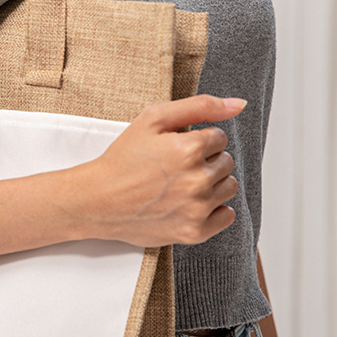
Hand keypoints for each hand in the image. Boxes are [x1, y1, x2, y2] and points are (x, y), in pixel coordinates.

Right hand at [68, 94, 245, 246]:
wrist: (98, 200)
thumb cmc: (123, 159)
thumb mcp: (153, 119)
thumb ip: (200, 106)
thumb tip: (239, 104)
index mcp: (190, 148)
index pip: (219, 138)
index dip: (197, 141)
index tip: (175, 149)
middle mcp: (197, 179)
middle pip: (226, 162)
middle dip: (205, 161)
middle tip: (174, 168)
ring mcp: (197, 208)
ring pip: (228, 187)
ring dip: (210, 184)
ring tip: (180, 185)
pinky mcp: (194, 231)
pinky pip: (227, 216)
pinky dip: (213, 210)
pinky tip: (188, 203)